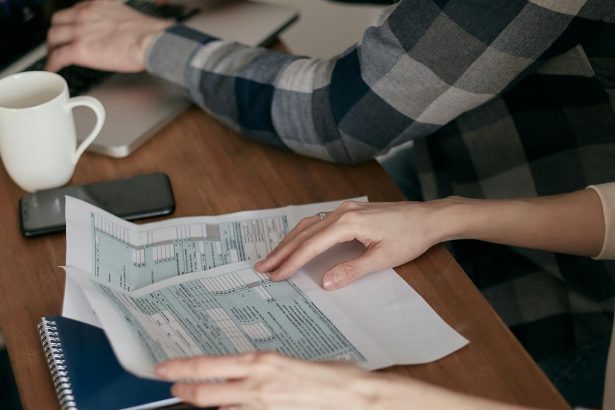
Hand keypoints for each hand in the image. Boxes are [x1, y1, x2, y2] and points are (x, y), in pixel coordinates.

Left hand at [46, 0, 172, 71]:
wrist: (151, 41)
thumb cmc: (147, 33)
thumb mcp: (125, 16)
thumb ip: (113, 20)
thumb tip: (114, 34)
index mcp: (96, 5)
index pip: (74, 11)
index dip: (69, 23)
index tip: (71, 30)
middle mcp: (84, 14)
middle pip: (58, 22)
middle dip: (57, 33)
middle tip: (59, 43)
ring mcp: (80, 31)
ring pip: (53, 37)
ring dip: (52, 47)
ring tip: (54, 56)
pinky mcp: (80, 49)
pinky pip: (58, 56)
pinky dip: (52, 63)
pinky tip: (52, 68)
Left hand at [155, 352, 379, 409]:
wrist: (350, 396)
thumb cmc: (327, 374)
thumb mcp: (287, 363)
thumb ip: (262, 370)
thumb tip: (244, 374)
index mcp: (260, 363)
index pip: (208, 367)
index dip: (180, 369)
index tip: (163, 369)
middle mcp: (257, 385)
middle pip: (205, 392)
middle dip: (182, 390)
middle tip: (171, 386)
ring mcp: (262, 405)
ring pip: (219, 406)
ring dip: (204, 402)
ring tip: (195, 395)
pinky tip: (227, 407)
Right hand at [255, 200, 453, 289]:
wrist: (428, 218)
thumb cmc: (410, 236)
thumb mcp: (383, 258)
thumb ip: (352, 270)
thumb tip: (325, 282)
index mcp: (348, 222)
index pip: (312, 244)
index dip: (292, 261)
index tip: (277, 275)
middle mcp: (341, 211)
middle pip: (303, 233)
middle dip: (282, 251)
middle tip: (263, 268)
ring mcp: (344, 209)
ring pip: (308, 225)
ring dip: (289, 242)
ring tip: (272, 258)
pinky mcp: (349, 212)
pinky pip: (318, 223)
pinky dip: (302, 235)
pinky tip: (296, 244)